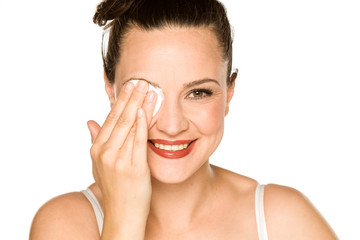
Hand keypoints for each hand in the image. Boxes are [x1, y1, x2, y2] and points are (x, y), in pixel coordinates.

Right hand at [86, 80, 156, 225]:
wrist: (123, 215)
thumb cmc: (115, 189)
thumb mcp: (99, 165)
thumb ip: (95, 141)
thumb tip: (89, 121)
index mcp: (97, 149)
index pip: (110, 118)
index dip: (120, 100)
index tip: (128, 85)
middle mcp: (105, 152)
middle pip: (119, 118)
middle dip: (130, 97)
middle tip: (140, 79)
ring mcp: (118, 160)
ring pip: (129, 125)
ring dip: (139, 105)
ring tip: (148, 89)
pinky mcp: (133, 168)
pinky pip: (138, 140)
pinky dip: (142, 123)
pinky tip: (146, 110)